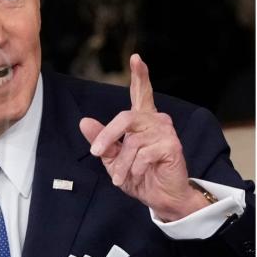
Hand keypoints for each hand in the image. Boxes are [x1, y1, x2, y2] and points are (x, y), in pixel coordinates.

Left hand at [79, 54, 209, 221]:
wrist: (161, 198)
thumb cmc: (140, 177)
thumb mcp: (114, 159)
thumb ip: (102, 141)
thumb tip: (84, 122)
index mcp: (143, 121)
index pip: (142, 93)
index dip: (140, 75)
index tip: (136, 58)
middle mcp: (156, 121)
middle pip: (126, 117)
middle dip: (108, 136)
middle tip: (96, 153)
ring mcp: (166, 132)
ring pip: (132, 142)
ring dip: (121, 163)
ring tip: (120, 178)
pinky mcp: (172, 146)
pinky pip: (144, 154)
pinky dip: (134, 169)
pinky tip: (137, 176)